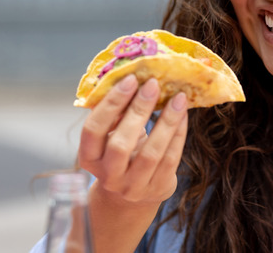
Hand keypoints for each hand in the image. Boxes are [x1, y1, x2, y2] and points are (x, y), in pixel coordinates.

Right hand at [78, 74, 188, 205]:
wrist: (132, 195)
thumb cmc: (121, 153)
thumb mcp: (111, 136)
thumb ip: (116, 115)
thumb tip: (133, 79)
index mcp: (89, 158)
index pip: (93, 130)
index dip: (110, 104)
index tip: (129, 79)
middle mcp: (109, 176)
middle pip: (120, 144)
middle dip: (138, 111)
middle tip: (153, 84)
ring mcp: (134, 187)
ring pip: (151, 153)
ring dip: (166, 121)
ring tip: (178, 97)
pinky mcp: (158, 188)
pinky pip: (171, 159)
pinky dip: (178, 134)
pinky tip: (183, 114)